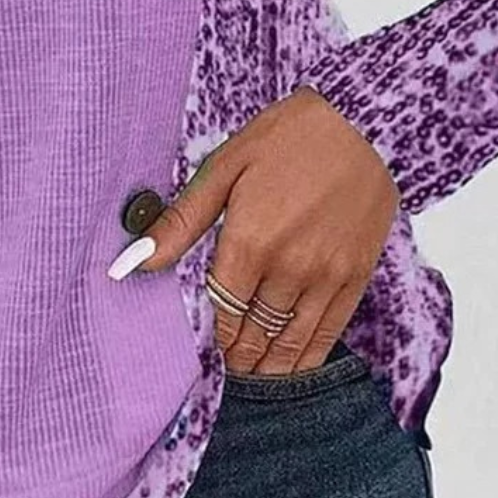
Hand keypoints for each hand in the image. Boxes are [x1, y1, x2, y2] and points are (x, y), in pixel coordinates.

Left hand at [120, 88, 398, 374]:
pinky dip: (308, 356)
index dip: (211, 333)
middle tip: (224, 367)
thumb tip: (134, 260)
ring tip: (251, 375)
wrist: (363, 121)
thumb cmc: (289, 136)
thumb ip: (181, 222)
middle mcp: (288, 268)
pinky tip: (293, 368)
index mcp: (249, 242)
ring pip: (290, 340)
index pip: (221, 309)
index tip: (202, 348)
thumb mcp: (224, 167)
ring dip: (268, 365)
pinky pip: (329, 331)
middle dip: (237, 354)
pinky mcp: (357, 275)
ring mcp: (327, 276)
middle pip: (254, 331)